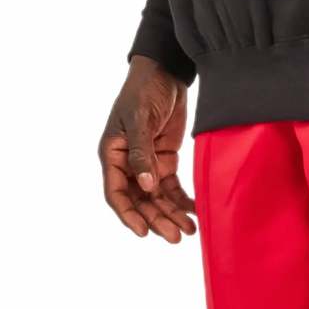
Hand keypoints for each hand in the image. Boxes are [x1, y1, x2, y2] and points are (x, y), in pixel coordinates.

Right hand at [98, 56, 197, 242]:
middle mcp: (128, 164)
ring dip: (171, 214)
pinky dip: (183, 200)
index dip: (129, 215)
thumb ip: (141, 153)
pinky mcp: (165, 159)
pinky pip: (172, 186)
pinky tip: (195, 211)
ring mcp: (147, 163)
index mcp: (112, 155)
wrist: (165, 72)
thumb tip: (145, 186)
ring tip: (189, 231)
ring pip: (157, 198)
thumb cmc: (144, 91)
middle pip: (140, 200)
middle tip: (176, 237)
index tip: (144, 232)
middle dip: (157, 219)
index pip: (116, 193)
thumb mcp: (139, 120)